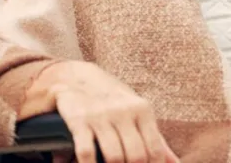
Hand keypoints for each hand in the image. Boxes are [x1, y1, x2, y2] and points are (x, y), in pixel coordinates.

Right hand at [41, 61, 178, 162]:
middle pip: (136, 156)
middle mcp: (123, 111)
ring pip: (114, 156)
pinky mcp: (79, 120)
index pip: (154, 149)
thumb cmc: (112, 98)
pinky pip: (87, 152)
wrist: (75, 75)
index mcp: (142, 109)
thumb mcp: (137, 110)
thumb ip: (155, 137)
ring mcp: (100, 115)